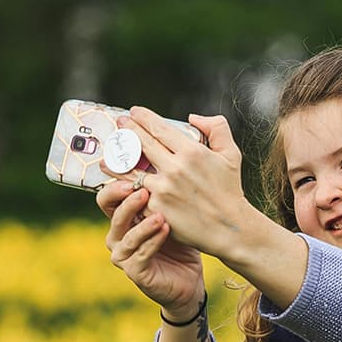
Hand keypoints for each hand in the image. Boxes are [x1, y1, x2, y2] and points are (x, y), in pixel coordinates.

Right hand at [100, 179, 203, 317]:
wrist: (189, 279)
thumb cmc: (180, 242)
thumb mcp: (172, 213)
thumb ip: (164, 193)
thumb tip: (166, 158)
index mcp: (122, 218)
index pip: (109, 196)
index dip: (117, 182)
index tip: (132, 169)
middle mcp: (117, 235)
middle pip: (112, 211)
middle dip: (126, 199)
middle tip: (142, 190)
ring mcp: (123, 255)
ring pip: (126, 234)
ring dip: (143, 223)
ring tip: (160, 214)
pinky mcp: (135, 272)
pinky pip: (140, 254)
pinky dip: (153, 241)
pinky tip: (166, 230)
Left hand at [123, 107, 262, 259]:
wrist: (229, 228)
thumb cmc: (229, 190)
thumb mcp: (231, 154)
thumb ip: (217, 128)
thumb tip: (192, 117)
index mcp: (192, 152)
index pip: (159, 128)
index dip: (143, 117)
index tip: (134, 112)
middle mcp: (175, 168)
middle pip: (142, 143)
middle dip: (127, 130)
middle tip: (119, 122)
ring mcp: (163, 190)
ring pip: (132, 169)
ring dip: (118, 157)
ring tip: (110, 151)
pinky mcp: (155, 209)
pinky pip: (135, 193)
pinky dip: (123, 185)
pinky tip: (115, 178)